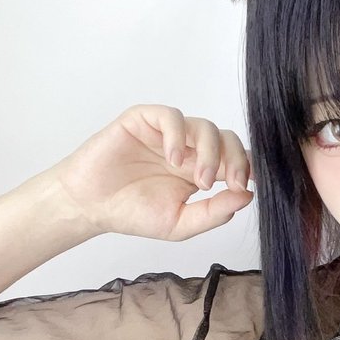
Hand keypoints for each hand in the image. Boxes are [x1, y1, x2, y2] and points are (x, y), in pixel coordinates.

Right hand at [51, 104, 253, 240]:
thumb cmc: (132, 213)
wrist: (91, 205)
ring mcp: (168, 134)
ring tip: (198, 180)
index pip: (235, 160)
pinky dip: (178, 135)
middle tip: (232, 183)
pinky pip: (171, 116)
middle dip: (236, 160)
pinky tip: (174, 159)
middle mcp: (189, 150)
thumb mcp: (180, 224)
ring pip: (204, 127)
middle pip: (227, 139)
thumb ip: (213, 213)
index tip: (249, 186)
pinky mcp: (144, 120)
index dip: (248, 168)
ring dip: (210, 153)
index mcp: (200, 172)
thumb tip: (247, 197)